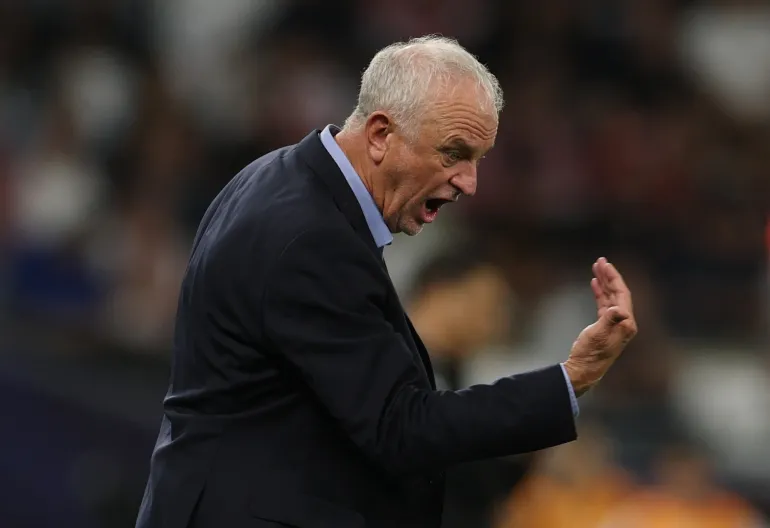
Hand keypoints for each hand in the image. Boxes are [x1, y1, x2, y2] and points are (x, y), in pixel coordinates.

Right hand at [563, 257, 637, 395]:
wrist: (584, 370)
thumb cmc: (591, 354)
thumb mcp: (599, 336)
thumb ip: (609, 321)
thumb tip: (618, 310)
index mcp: (626, 323)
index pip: (622, 294)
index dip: (614, 278)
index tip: (605, 264)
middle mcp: (623, 322)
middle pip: (618, 293)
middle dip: (609, 276)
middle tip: (600, 261)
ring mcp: (615, 324)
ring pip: (611, 297)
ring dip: (604, 282)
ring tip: (596, 268)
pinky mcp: (605, 326)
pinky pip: (604, 304)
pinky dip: (600, 293)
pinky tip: (595, 284)